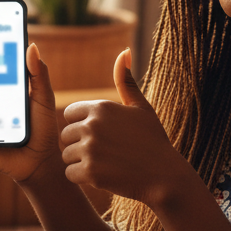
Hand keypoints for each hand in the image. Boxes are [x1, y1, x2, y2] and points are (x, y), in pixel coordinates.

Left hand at [59, 48, 191, 207]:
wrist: (164, 177)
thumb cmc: (153, 140)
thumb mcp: (141, 108)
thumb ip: (126, 81)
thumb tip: (124, 52)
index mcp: (101, 107)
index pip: (70, 114)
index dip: (83, 125)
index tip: (102, 134)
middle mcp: (92, 125)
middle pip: (66, 135)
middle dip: (80, 145)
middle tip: (105, 152)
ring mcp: (90, 148)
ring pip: (66, 155)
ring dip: (80, 162)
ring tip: (106, 163)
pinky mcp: (90, 172)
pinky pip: (70, 174)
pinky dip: (83, 178)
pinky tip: (103, 176)